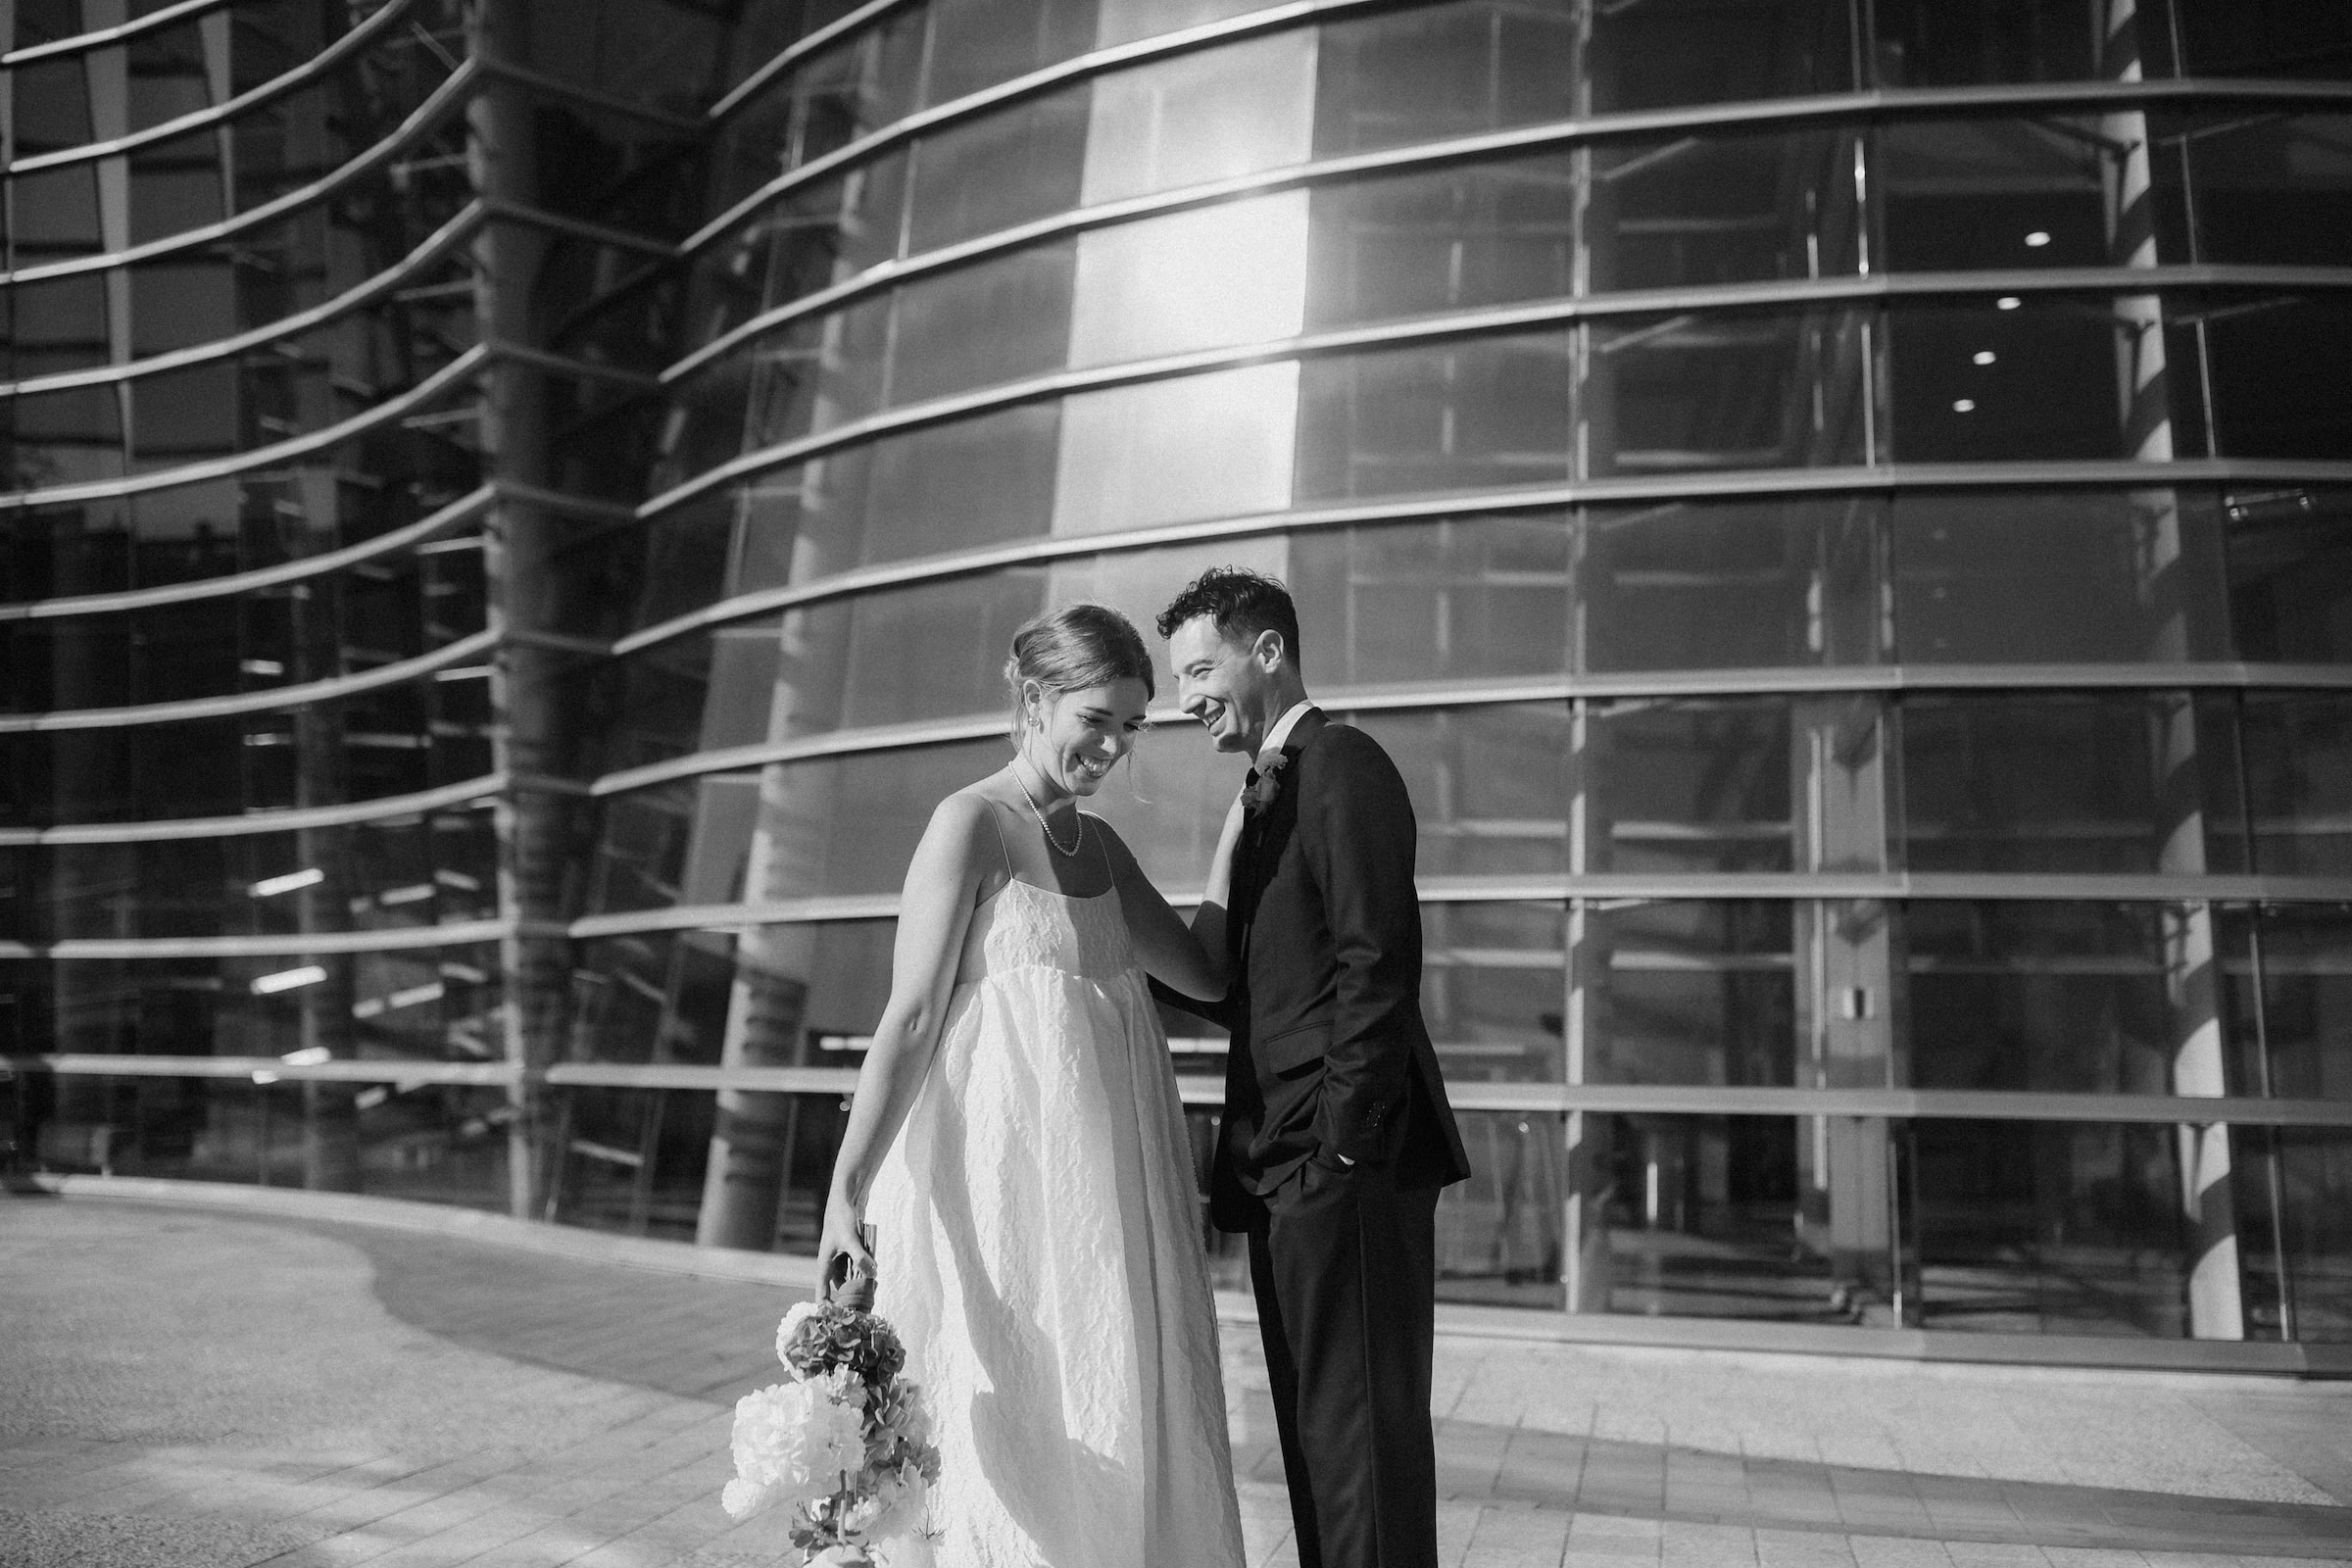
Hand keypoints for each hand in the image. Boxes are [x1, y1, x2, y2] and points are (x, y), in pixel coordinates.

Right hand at [816, 1189, 872, 1303]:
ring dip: (860, 1284)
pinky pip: (858, 1266)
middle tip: (865, 1307)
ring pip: (851, 1277)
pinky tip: (875, 1273)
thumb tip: (872, 1276)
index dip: (827, 1307)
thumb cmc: (842, 1218)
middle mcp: (832, 1263)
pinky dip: (865, 1271)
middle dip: (851, 1297)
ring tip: (873, 1292)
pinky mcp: (852, 1250)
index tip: (836, 1320)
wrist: (846, 1198)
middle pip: (840, 1287)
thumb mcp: (850, 1240)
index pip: (822, 1291)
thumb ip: (861, 1258)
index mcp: (825, 1264)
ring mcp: (842, 1257)